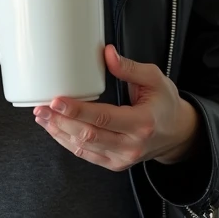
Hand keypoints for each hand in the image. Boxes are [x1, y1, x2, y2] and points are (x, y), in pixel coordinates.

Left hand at [33, 45, 199, 171]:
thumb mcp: (154, 79)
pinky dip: (67, 142)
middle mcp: (131, 144)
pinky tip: (55, 129)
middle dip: (60, 121)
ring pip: (83, 147)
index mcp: (142, 122)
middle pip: (88, 135)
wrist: (177, 133)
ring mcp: (122, 158)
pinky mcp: (115, 164)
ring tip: (42, 117)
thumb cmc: (165, 103)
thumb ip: (129, 68)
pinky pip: (86, 155)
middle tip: (41, 108)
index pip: (103, 118)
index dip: (77, 110)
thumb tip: (107, 54)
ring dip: (59, 132)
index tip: (57, 100)